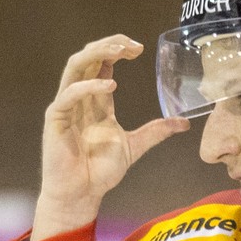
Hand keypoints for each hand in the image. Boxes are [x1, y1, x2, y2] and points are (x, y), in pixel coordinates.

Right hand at [33, 35, 189, 240]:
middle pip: (89, 58)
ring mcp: (66, 106)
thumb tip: (184, 123)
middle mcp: (80, 98)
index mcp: (96, 101)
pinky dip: (89, 86)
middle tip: (132, 45)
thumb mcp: (135, 146)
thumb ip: (157, 131)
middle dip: (109, 45)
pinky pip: (70, 95)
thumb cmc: (100, 172)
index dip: (118, 50)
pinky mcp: (56, 119)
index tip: (140, 48)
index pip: (103, 64)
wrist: (82, 195)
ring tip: (119, 51)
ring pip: (76, 66)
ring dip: (96, 53)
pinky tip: (110, 85)